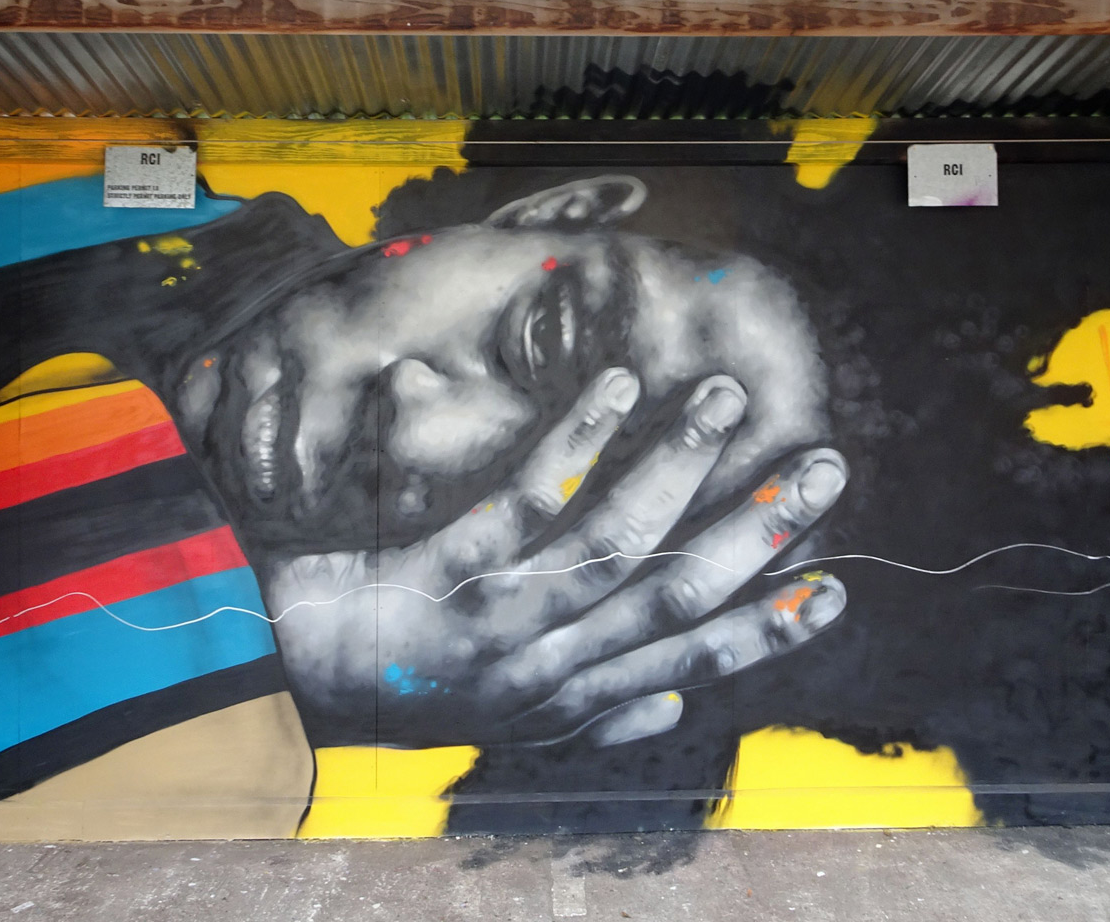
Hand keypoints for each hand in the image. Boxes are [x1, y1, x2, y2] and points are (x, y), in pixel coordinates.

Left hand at [261, 367, 847, 748]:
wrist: (273, 687)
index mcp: (567, 699)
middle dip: (755, 530)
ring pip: (615, 540)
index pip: (691, 659)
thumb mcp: (501, 725)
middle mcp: (547, 665)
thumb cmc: (391, 688)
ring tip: (725, 399)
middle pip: (674, 592)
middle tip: (821, 467)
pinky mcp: (446, 573)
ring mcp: (499, 619)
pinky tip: (617, 384)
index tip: (836, 588)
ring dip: (679, 464)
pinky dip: (577, 437)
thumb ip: (587, 719)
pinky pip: (525, 498)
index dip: (769, 628)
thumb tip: (672, 704)